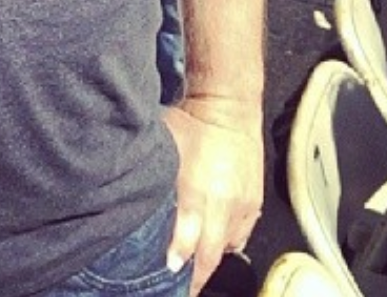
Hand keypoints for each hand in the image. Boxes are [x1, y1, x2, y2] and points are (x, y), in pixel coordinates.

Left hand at [163, 98, 262, 295]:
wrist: (229, 108)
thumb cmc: (191, 122)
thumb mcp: (164, 147)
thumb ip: (155, 176)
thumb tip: (133, 195)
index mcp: (198, 188)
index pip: (189, 237)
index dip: (178, 258)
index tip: (168, 271)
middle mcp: (223, 203)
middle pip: (210, 252)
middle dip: (195, 275)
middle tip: (180, 288)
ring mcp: (242, 206)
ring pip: (226, 247)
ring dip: (209, 261)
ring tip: (193, 275)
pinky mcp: (253, 204)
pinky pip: (240, 236)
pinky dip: (226, 245)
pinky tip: (212, 248)